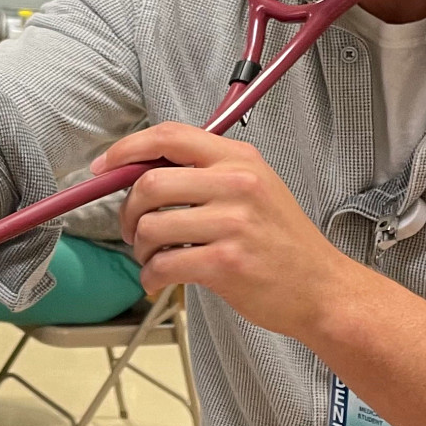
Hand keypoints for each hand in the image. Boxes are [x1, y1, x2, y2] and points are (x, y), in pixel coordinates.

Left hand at [97, 121, 356, 340]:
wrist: (321, 288)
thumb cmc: (282, 242)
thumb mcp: (254, 188)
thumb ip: (205, 173)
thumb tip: (141, 172)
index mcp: (239, 159)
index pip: (169, 136)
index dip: (126, 149)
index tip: (104, 167)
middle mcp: (236, 184)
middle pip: (150, 183)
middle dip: (128, 210)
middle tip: (133, 229)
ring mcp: (232, 224)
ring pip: (151, 226)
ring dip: (139, 248)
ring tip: (153, 258)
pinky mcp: (226, 263)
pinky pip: (163, 264)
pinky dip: (151, 275)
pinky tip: (160, 279)